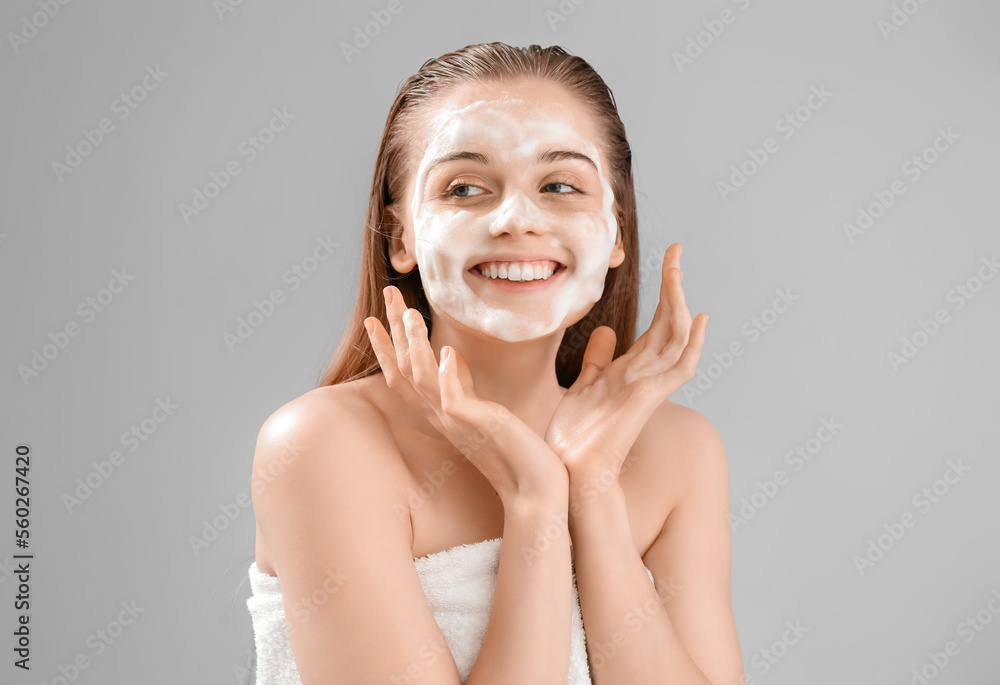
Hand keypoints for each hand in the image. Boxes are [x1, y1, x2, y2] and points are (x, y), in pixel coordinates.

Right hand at [365, 286, 567, 504]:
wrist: (534, 488)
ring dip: (414, 345)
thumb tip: (450, 354)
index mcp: (440, 413)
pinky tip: (447, 350)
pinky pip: (454, 398)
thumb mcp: (481, 411)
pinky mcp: (478, 426)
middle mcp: (441, 417)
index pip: (402, 378)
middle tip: (388, 295)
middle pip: (404, 371)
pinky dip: (448, 374)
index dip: (385, 348)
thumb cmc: (514, 451)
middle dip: (392, 332)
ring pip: (423, 380)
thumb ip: (461, 385)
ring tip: (410, 314)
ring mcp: (456, 422)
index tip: (373, 319)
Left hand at [544, 243, 707, 480]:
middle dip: (674, 285)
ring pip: (676, 337)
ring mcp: (649, 386)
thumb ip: (596, 361)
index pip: (656, 324)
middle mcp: (644, 374)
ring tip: (677, 268)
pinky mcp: (646, 398)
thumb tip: (606, 331)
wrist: (568, 471)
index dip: (664, 293)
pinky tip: (698, 317)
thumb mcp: (582, 386)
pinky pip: (678, 368)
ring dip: (679, 301)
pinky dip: (691, 344)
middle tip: (675, 250)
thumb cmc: (574, 436)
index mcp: (629, 369)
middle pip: (670, 322)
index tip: (668, 261)